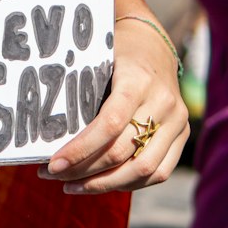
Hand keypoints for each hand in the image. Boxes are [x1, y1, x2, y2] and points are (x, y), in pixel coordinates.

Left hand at [38, 8, 187, 193]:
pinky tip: (101, 183)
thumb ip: (82, 92)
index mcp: (138, 80)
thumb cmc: (115, 50)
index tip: (53, 164)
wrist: (152, 42)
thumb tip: (45, 132)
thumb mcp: (97, 60)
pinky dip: (129, 183)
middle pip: (122, 151)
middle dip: (84, 170)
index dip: (80, 149)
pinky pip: (158, 171)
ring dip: (105, 184)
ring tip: (72, 186)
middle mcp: (162, 103)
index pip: (109, 124)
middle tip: (52, 174)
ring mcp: (177, 121)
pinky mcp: (182, 134)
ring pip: (143, 169)